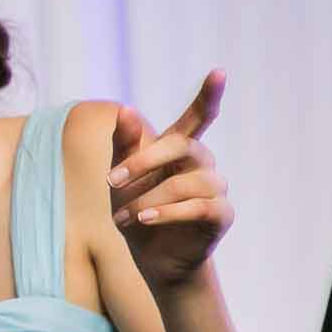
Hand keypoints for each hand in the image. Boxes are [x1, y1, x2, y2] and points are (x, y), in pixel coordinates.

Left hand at [108, 70, 231, 290]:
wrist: (151, 259)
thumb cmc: (135, 212)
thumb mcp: (121, 180)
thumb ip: (124, 146)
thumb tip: (126, 110)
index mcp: (180, 149)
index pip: (199, 117)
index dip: (209, 95)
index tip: (219, 72)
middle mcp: (202, 163)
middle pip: (182, 146)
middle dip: (142, 162)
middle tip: (110, 181)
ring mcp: (215, 188)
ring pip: (184, 183)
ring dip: (146, 200)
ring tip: (123, 218)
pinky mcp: (221, 214)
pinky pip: (199, 207)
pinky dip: (168, 214)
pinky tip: (145, 220)